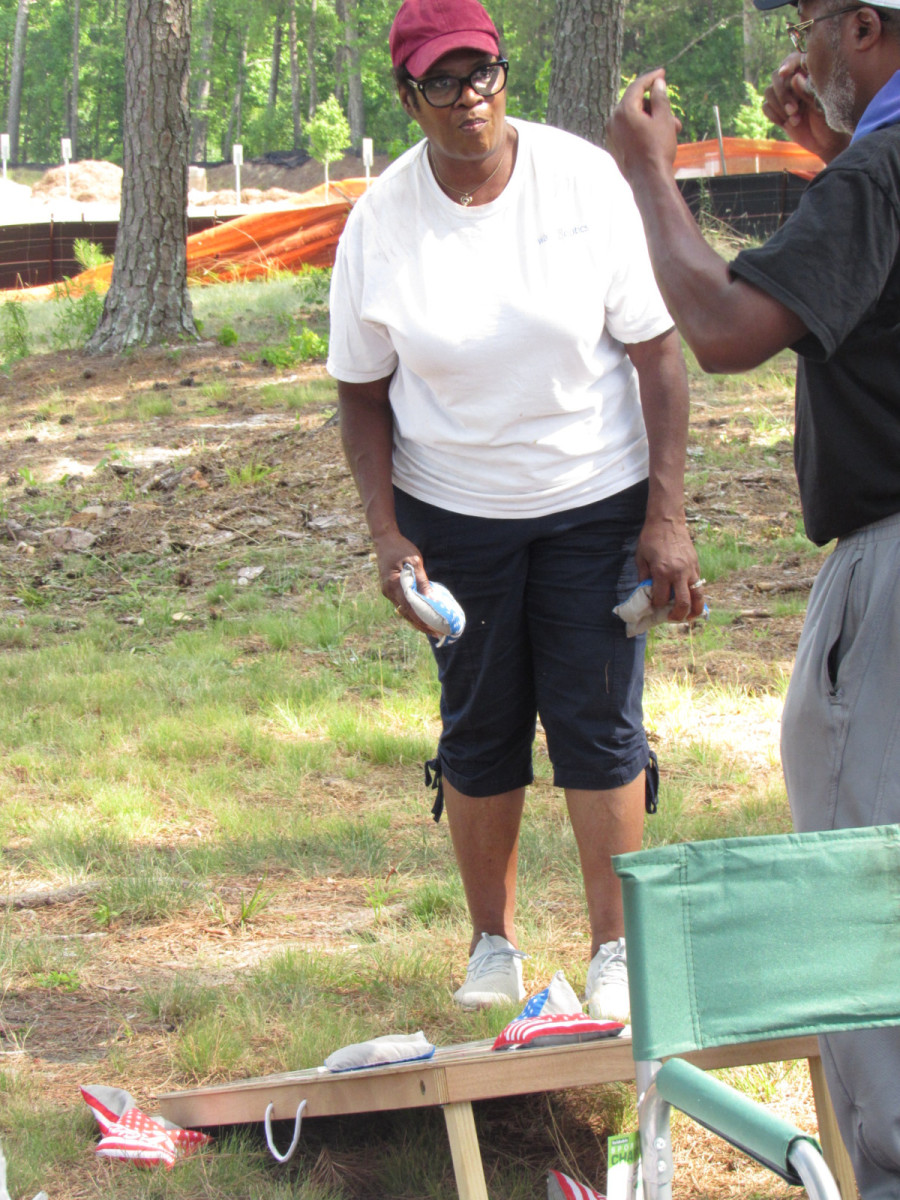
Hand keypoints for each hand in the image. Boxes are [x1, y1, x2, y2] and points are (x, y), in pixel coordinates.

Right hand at [373, 532, 435, 636]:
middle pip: (406, 613)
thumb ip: (422, 580)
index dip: (422, 621)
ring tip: (431, 628)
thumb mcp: (415, 561)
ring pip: (403, 610)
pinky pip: (402, 603)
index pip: (410, 608)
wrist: (384, 539)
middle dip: (421, 625)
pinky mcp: (389, 589)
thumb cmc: (400, 548)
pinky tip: (422, 615)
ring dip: (417, 619)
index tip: (434, 629)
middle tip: (437, 633)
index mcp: (394, 585)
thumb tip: (431, 598)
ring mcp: (387, 591)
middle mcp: (388, 591)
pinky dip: (412, 611)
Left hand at [608, 70, 681, 184]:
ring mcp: (611, 135)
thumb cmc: (657, 150)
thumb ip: (660, 97)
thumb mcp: (664, 119)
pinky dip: (642, 129)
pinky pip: (628, 130)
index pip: (637, 86)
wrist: (649, 181)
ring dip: (652, 120)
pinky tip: (658, 137)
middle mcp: (613, 121)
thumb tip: (657, 83)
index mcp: (623, 111)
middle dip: (656, 107)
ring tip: (673, 130)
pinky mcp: (614, 147)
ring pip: (634, 118)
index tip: (662, 73)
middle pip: (636, 103)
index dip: (651, 78)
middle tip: (674, 115)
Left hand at [635, 513, 704, 623]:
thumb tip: (646, 593)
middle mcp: (678, 573)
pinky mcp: (696, 565)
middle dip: (677, 615)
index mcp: (662, 572)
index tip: (654, 606)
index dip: (656, 606)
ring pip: (698, 596)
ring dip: (694, 610)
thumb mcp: (641, 558)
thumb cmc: (650, 538)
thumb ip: (643, 577)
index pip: (661, 599)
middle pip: (683, 603)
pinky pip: (698, 584)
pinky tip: (691, 599)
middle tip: (672, 618)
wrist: (667, 520)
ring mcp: (690, 569)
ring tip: (689, 617)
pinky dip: (696, 595)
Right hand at [761, 52, 849, 162]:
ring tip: (794, 119)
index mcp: (810, 74)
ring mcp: (786, 97)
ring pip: (769, 92)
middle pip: (776, 77)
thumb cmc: (830, 121)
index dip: (787, 64)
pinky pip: (766, 107)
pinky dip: (774, 116)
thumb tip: (794, 77)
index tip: (784, 73)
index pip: (794, 60)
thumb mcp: (821, 105)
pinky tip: (788, 124)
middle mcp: (796, 82)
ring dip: (779, 106)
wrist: (826, 143)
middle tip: (793, 110)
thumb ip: (807, 90)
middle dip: (782, 94)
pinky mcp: (778, 111)